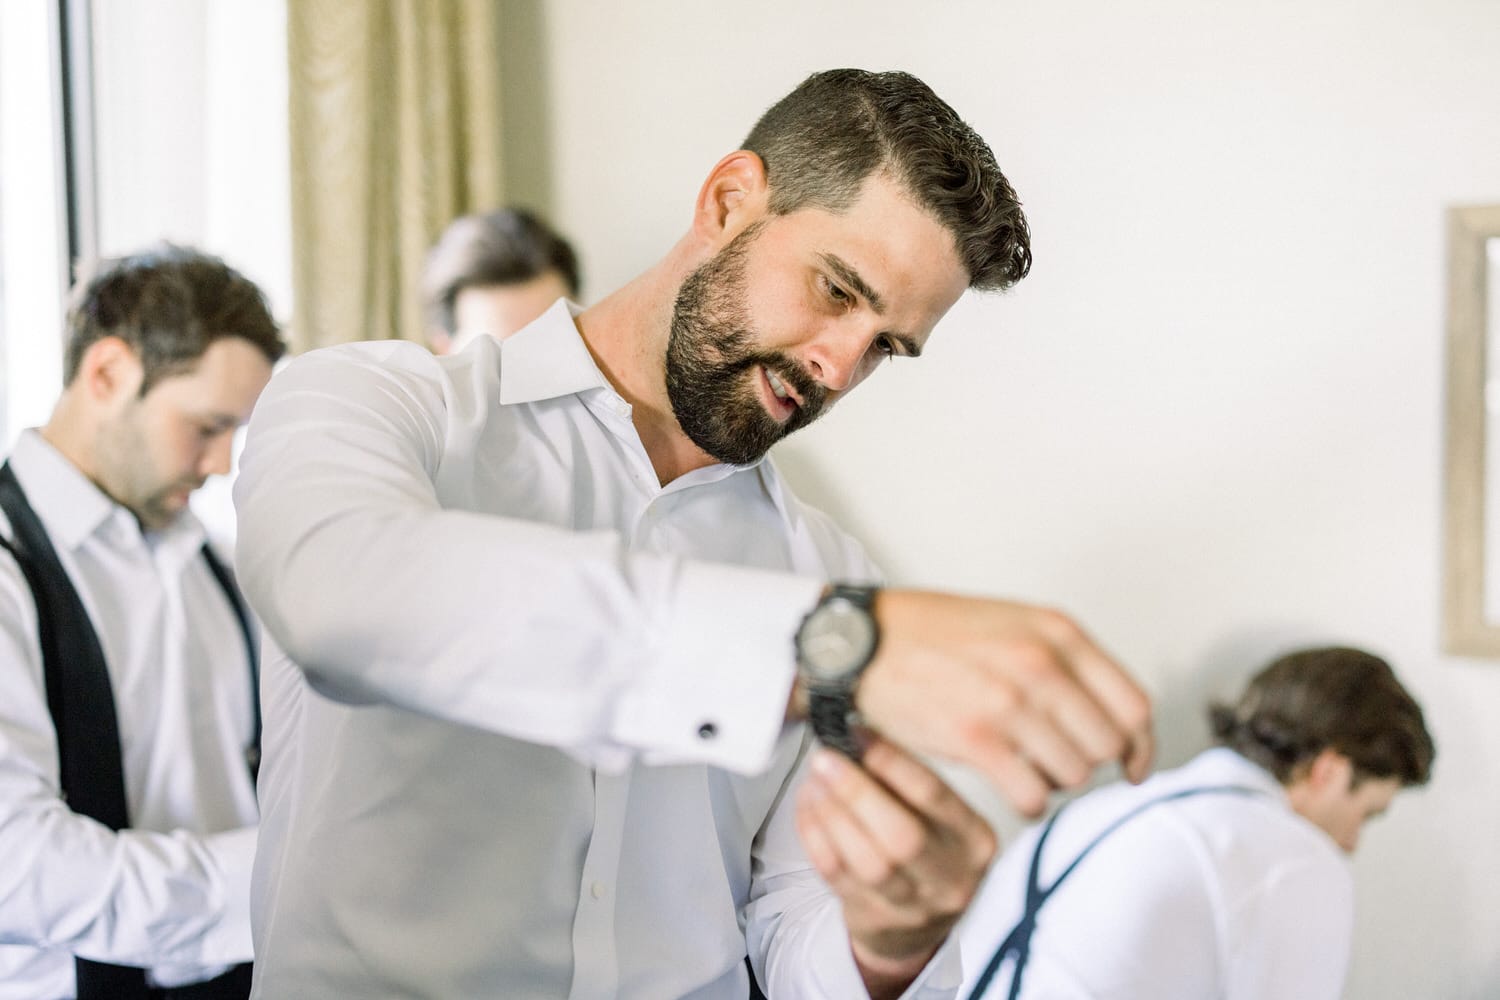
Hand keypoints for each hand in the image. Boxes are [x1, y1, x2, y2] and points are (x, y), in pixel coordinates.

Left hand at [795, 738, 996, 999]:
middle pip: (901, 837)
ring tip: (814, 781)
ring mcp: (913, 906)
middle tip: (825, 759)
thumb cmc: (928, 850)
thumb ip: (909, 782)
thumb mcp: (942, 817)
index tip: (856, 732)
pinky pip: (836, 874)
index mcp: (975, 839)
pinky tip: (808, 806)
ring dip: (831, 813)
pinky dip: (815, 834)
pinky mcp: (874, 919)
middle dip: (856, 791)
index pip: (933, 795)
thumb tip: (858, 733)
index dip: (890, 761)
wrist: (919, 927)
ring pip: (866, 861)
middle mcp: (951, 878)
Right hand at [856, 589, 1152, 816]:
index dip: (1139, 745)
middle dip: (1089, 763)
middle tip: (1061, 763)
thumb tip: (1114, 717)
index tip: (1131, 765)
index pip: (1133, 705)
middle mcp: (1039, 664)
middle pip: (1107, 745)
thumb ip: (1064, 659)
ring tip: (1028, 769)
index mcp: (1057, 631)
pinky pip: (1032, 795)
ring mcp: (1007, 702)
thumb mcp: (1013, 622)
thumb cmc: (934, 633)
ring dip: (1056, 782)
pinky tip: (1011, 786)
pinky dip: (1029, 801)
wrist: (862, 641)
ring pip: (1073, 774)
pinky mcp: (973, 738)